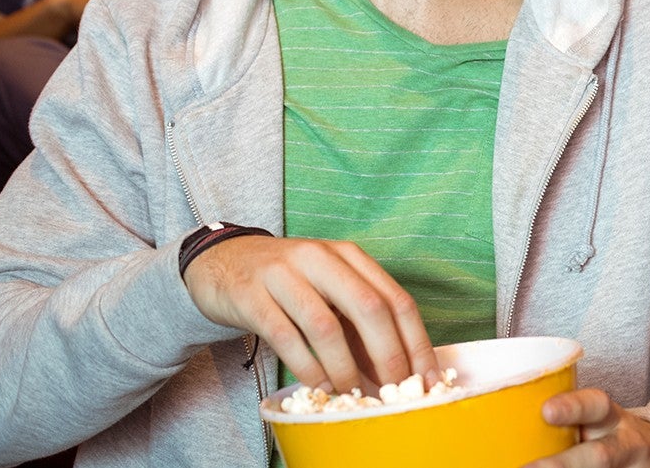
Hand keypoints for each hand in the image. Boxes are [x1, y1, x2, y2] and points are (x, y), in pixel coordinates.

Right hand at [183, 235, 436, 394]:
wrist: (222, 261)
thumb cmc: (287, 281)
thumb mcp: (329, 290)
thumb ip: (359, 324)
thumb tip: (394, 372)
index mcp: (349, 255)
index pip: (396, 299)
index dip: (416, 342)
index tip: (427, 377)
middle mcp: (321, 258)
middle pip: (369, 307)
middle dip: (388, 355)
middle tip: (394, 391)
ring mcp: (284, 274)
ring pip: (326, 325)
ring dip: (344, 367)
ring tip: (351, 393)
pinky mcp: (251, 296)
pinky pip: (286, 337)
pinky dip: (307, 367)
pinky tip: (318, 385)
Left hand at [525, 389, 649, 467]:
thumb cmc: (611, 437)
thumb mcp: (598, 422)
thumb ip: (565, 424)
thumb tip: (496, 429)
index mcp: (611, 420)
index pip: (596, 406)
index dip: (573, 407)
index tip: (546, 411)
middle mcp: (625, 446)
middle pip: (601, 457)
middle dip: (564, 466)